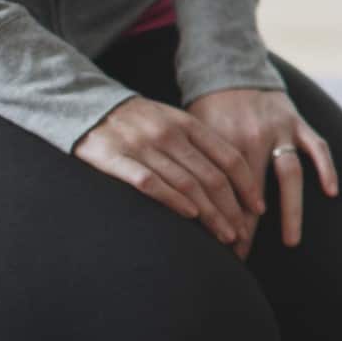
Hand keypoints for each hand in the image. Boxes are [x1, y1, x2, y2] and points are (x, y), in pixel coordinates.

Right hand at [74, 97, 263, 254]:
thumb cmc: (137, 122)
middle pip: (211, 176)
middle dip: (231, 209)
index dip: (247, 185)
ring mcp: (142, 146)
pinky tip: (190, 217)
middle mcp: (168, 134)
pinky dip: (173, 200)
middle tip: (243, 234)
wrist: (83, 104)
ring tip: (224, 236)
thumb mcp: (172, 123)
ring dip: (210, 214)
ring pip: (187, 184)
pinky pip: (150, 183)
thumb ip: (199, 146)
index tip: (258, 209)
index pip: (229, 157)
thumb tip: (231, 182)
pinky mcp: (115, 159)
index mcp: (187, 124)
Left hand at [187, 88, 338, 249]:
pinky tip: (331, 191)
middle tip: (244, 256)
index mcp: (224, 141)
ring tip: (290, 241)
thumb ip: (198, 166)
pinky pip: (318, 146)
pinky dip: (326, 168)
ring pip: (289, 175)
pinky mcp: (298, 120)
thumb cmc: (207, 107)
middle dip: (248, 227)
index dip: (224, 222)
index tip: (221, 251)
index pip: (225, 192)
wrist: (229, 68)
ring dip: (290, 210)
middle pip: (253, 191)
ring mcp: (280, 129)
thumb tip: (191, 210)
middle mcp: (253, 136)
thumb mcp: (194, 133)